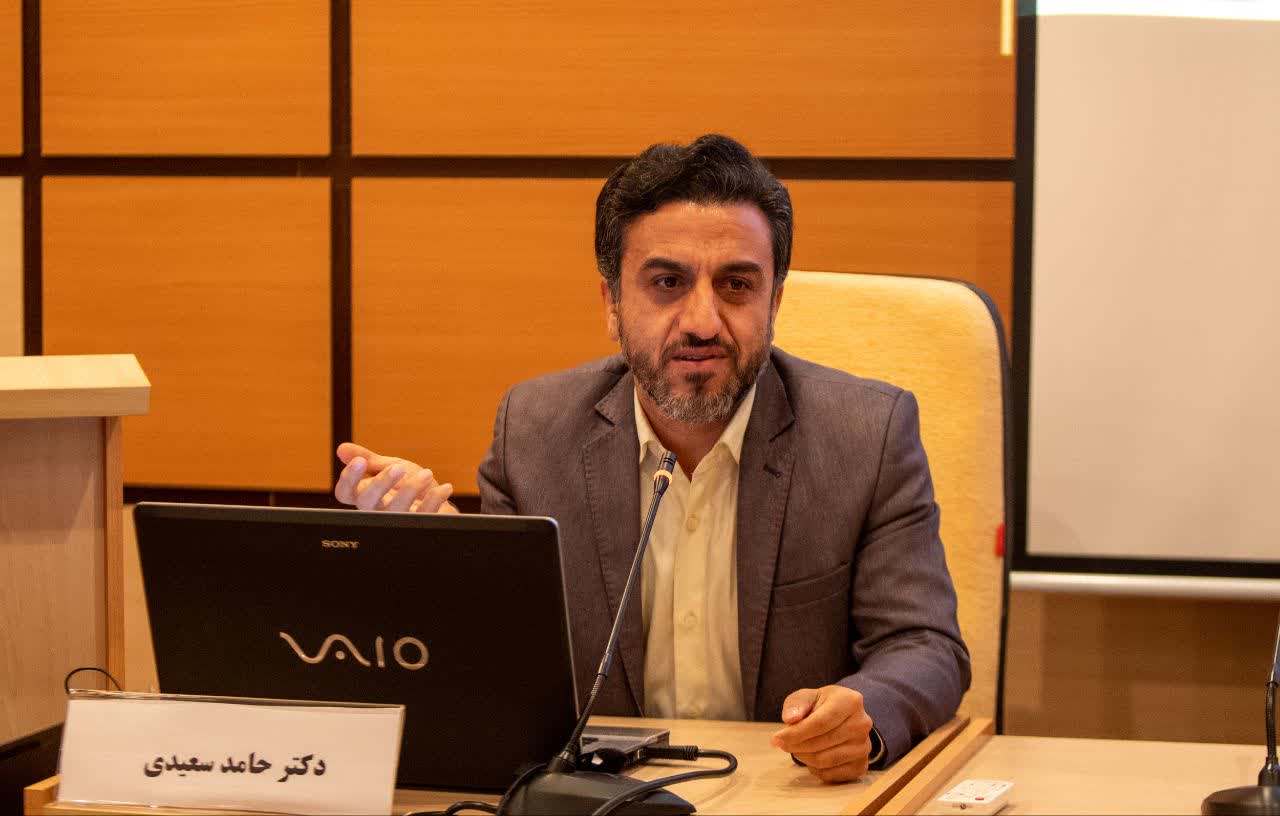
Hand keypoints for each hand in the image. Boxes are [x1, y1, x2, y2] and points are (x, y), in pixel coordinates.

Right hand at [334, 442, 456, 512]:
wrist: (436, 500)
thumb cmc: (408, 485)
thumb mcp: (388, 466)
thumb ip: (368, 460)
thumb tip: (342, 449)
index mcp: (366, 495)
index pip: (345, 492)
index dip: (348, 479)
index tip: (359, 461)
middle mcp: (377, 510)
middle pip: (366, 503)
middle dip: (381, 483)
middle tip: (399, 467)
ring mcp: (398, 519)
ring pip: (395, 511)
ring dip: (412, 489)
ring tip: (427, 474)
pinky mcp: (419, 524)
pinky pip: (424, 515)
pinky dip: (436, 499)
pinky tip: (445, 488)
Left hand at [770, 685, 873, 782]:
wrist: (843, 718)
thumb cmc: (821, 705)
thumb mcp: (807, 696)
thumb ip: (796, 704)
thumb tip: (790, 719)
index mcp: (850, 701)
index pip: (820, 723)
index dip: (796, 733)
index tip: (776, 738)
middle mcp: (862, 724)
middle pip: (821, 743)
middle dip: (796, 746)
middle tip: (782, 744)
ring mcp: (864, 747)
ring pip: (825, 761)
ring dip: (803, 757)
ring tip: (796, 749)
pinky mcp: (861, 765)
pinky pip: (832, 775)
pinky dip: (815, 769)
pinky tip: (811, 757)